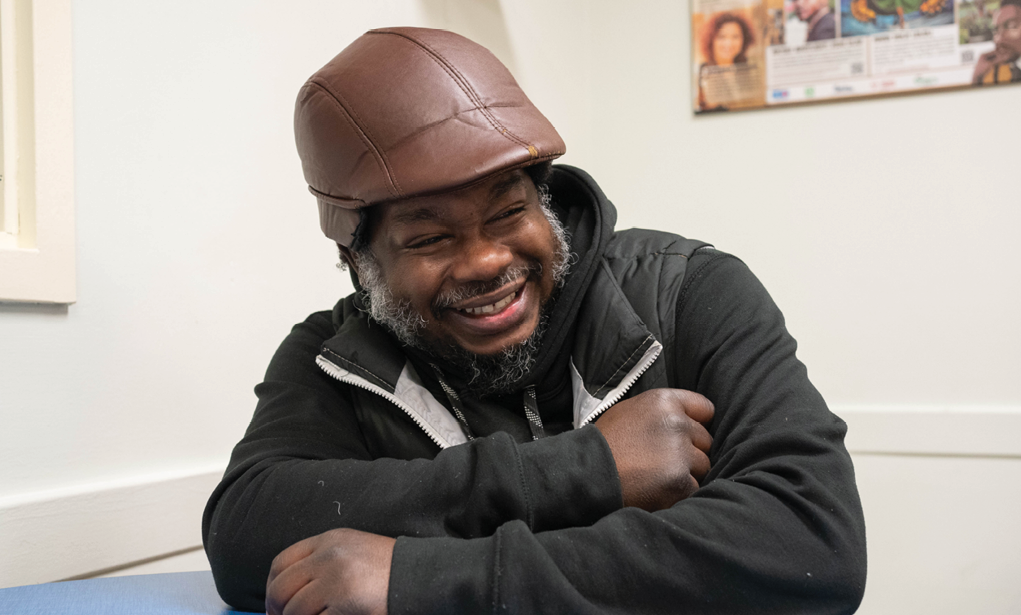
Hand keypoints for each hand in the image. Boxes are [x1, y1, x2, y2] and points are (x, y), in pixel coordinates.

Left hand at [266, 528, 394, 614]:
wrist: (418, 575)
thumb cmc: (387, 568)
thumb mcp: (351, 550)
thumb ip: (322, 560)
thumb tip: (290, 591)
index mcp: (328, 540)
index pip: (281, 562)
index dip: (271, 587)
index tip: (274, 605)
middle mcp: (328, 556)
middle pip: (281, 587)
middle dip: (276, 610)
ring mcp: (336, 579)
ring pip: (295, 609)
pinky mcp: (345, 601)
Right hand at [595, 388, 713, 511]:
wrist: (586, 473)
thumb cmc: (605, 443)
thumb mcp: (630, 411)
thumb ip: (661, 413)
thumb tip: (688, 420)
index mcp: (664, 401)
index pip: (705, 410)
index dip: (697, 424)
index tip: (685, 436)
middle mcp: (676, 423)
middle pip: (705, 441)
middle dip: (690, 452)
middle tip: (660, 461)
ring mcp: (680, 453)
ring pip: (702, 466)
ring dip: (686, 474)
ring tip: (655, 476)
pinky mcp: (679, 481)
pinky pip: (694, 489)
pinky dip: (678, 494)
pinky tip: (655, 490)